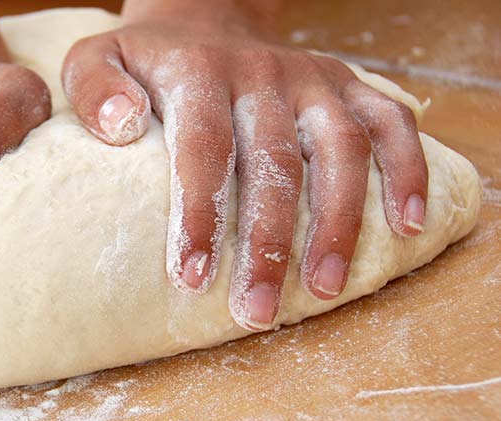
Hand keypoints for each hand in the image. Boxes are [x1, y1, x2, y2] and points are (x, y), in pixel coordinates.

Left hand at [62, 0, 426, 329]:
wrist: (204, 17)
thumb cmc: (146, 60)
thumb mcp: (96, 59)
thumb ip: (94, 89)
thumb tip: (120, 126)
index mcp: (198, 72)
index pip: (203, 147)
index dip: (201, 214)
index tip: (194, 276)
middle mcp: (261, 73)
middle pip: (273, 161)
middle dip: (267, 242)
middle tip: (255, 309)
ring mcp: (311, 78)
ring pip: (339, 147)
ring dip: (338, 221)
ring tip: (325, 287)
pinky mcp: (348, 83)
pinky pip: (391, 120)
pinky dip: (408, 169)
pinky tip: (407, 224)